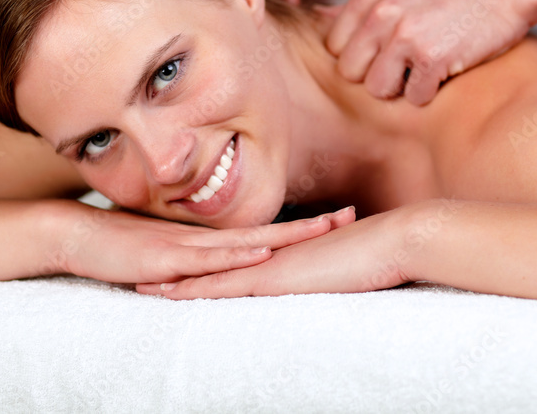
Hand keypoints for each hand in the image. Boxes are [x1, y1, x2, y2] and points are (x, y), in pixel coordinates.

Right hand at [49, 202, 354, 285]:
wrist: (77, 235)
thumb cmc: (122, 248)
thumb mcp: (168, 257)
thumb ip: (197, 264)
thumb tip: (223, 274)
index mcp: (210, 240)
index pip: (264, 234)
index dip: (299, 228)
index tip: (335, 219)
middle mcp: (206, 239)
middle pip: (268, 232)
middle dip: (309, 226)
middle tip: (350, 215)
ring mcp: (189, 246)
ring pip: (247, 241)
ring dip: (285, 235)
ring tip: (323, 228)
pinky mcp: (168, 258)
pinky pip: (209, 257)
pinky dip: (237, 255)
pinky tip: (262, 253)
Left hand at [140, 205, 411, 298]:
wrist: (396, 240)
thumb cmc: (380, 255)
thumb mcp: (347, 268)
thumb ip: (332, 274)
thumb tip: (332, 282)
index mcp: (286, 257)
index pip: (239, 263)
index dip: (209, 266)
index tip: (182, 271)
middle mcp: (271, 258)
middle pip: (215, 265)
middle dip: (180, 271)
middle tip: (145, 275)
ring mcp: (269, 266)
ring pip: (209, 274)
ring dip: (174, 282)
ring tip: (141, 287)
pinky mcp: (273, 278)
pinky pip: (223, 285)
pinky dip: (192, 290)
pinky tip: (166, 296)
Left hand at [325, 0, 529, 104]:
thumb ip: (365, 12)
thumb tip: (326, 35)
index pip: (335, 49)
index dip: (361, 58)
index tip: (385, 52)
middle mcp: (381, 13)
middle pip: (350, 73)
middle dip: (376, 76)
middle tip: (406, 65)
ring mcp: (406, 35)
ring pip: (378, 90)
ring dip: (402, 88)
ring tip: (425, 68)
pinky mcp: (432, 57)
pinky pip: (414, 97)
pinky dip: (432, 92)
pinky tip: (446, 69)